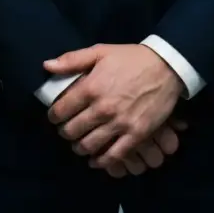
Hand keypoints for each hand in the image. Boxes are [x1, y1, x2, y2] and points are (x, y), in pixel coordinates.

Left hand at [44, 43, 184, 168]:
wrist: (166, 67)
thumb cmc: (131, 58)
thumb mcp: (101, 51)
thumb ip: (72, 60)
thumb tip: (47, 66)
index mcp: (91, 87)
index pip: (60, 111)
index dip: (54, 116)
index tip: (56, 117)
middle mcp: (102, 108)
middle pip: (72, 132)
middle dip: (66, 133)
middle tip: (68, 130)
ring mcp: (120, 124)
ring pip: (89, 146)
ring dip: (80, 147)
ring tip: (80, 143)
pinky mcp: (136, 135)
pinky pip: (113, 156)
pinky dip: (101, 161)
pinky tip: (96, 159)